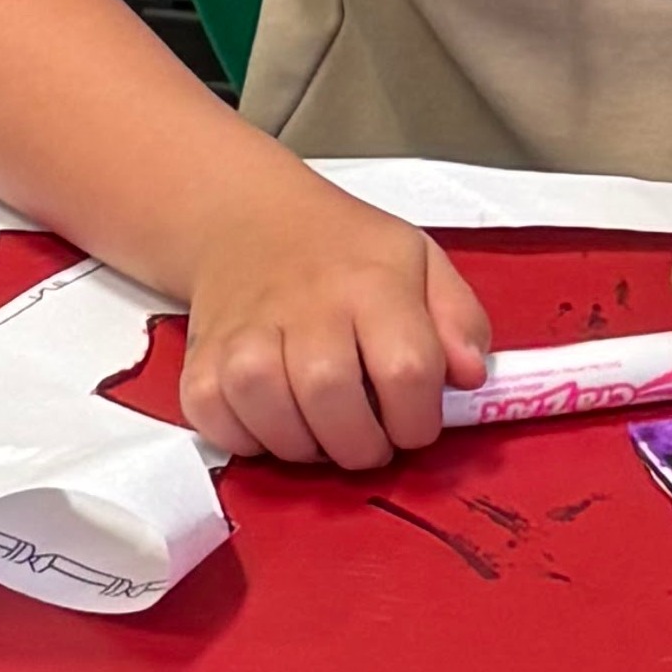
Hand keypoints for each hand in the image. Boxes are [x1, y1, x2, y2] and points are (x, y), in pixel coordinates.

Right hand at [176, 177, 492, 469]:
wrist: (248, 224)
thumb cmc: (346, 254)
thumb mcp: (420, 262)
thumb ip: (460, 319)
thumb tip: (470, 377)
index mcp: (371, 283)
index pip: (407, 369)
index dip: (420, 419)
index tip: (415, 422)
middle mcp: (304, 306)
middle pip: (333, 399)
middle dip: (363, 445)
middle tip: (370, 440)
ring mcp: (244, 333)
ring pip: (273, 416)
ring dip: (307, 447)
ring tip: (322, 434)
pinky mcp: (201, 361)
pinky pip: (218, 424)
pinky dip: (248, 440)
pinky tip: (273, 424)